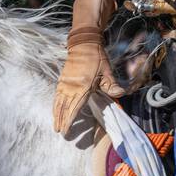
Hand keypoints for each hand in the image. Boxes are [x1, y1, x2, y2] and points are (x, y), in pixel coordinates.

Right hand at [51, 0, 124, 133]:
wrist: (84, 44)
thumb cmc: (97, 58)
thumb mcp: (107, 71)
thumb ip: (111, 85)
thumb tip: (121, 93)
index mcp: (83, 87)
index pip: (75, 107)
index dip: (70, 120)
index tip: (66, 131)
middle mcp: (72, 87)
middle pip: (65, 108)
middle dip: (62, 121)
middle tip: (59, 132)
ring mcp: (65, 83)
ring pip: (59, 102)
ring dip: (56, 114)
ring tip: (55, 126)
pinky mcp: (62, 79)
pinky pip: (56, 95)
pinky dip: (55, 104)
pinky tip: (54, 110)